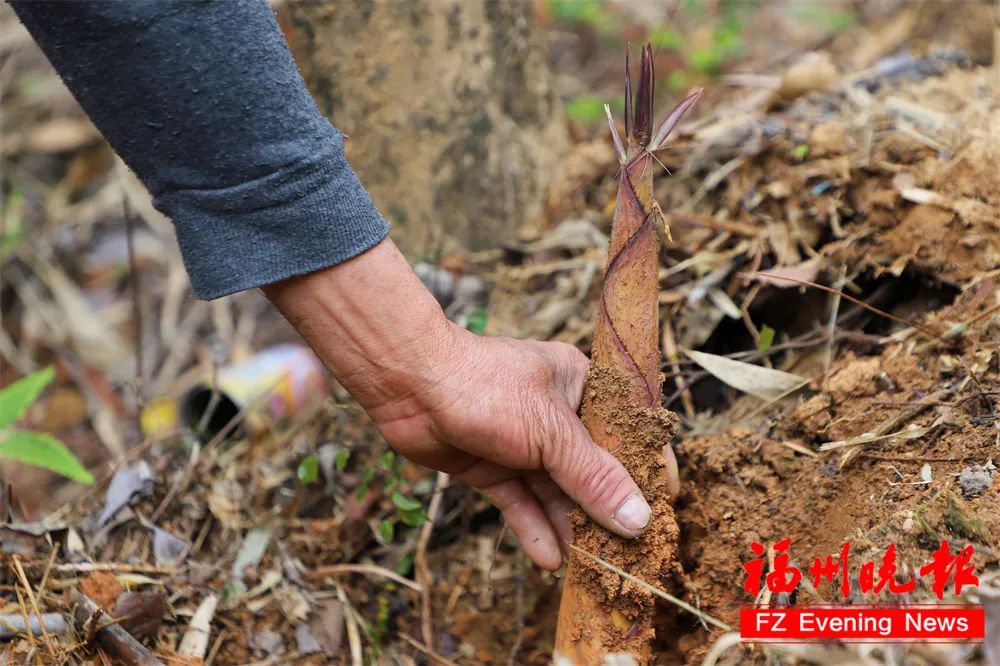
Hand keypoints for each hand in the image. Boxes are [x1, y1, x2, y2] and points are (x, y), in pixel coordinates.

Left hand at [369, 330, 652, 569]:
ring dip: (571, 528)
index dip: (644, 475)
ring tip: (592, 570)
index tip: (661, 517)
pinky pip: (520, 503)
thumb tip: (639, 520)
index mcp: (581, 387)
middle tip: (626, 556)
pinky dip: (533, 529)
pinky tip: (550, 560)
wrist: (409, 384)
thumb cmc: (487, 388)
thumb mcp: (551, 433)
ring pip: (555, 493)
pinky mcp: (492, 467)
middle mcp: (556, 415)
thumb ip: (595, 478)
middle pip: (590, 471)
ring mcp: (522, 443)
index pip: (624, 435)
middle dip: (605, 512)